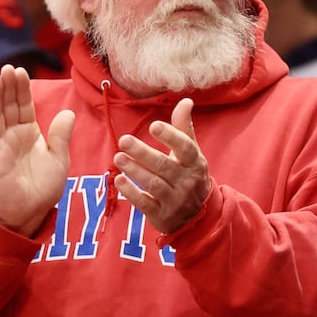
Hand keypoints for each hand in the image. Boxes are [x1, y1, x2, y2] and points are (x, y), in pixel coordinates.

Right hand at [0, 65, 73, 235]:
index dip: (21, 89)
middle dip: (8, 87)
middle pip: (8, 106)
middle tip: (8, 68)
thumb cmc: (45, 186)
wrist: (33, 211)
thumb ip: (61, 136)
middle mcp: (13, 135)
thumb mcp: (59, 158)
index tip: (20, 71)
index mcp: (29, 132)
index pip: (23, 105)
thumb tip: (69, 113)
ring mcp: (2, 146)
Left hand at [114, 98, 211, 234]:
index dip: (170, 136)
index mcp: (194, 163)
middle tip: (124, 140)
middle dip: (143, 153)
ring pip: (153, 184)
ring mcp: (174, 200)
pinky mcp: (161, 214)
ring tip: (118, 157)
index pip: (185, 148)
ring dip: (134, 170)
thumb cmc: (189, 175)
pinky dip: (131, 192)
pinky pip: (145, 203)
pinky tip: (118, 180)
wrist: (198, 216)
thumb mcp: (191, 153)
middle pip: (164, 166)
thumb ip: (184, 128)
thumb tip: (185, 101)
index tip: (154, 126)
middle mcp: (186, 181)